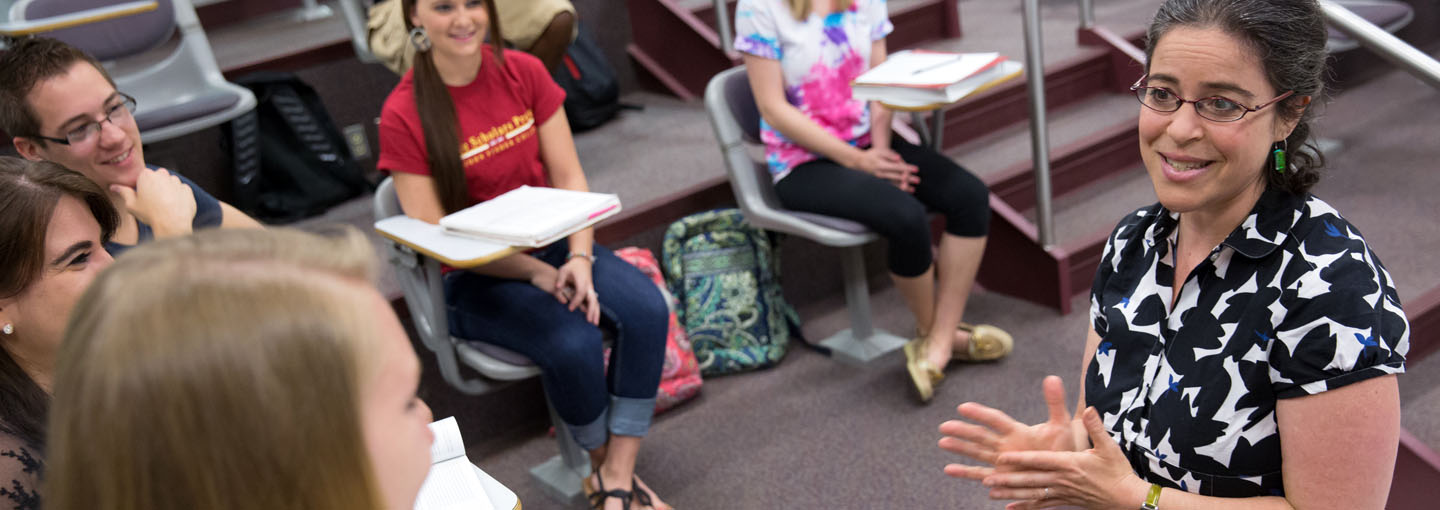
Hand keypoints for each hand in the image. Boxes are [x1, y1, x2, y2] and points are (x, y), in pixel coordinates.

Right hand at [110, 167, 195, 236]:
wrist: (172, 223)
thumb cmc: (150, 214)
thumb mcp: (131, 204)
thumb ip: (123, 192)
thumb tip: (114, 187)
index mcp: (147, 175)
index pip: (143, 177)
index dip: (143, 187)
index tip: (143, 197)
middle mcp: (163, 174)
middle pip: (158, 178)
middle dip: (156, 187)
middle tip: (153, 202)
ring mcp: (177, 181)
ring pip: (170, 184)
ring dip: (167, 191)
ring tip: (164, 206)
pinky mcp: (187, 189)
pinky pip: (181, 191)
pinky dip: (178, 197)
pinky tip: (174, 207)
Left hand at [555, 257, 599, 324]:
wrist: (582, 262)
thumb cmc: (571, 267)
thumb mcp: (564, 270)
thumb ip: (560, 279)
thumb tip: (557, 287)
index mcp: (582, 281)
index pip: (580, 293)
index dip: (576, 301)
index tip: (570, 309)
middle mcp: (589, 286)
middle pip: (592, 300)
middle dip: (591, 311)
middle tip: (589, 321)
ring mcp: (591, 289)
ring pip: (596, 302)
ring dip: (596, 313)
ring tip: (595, 324)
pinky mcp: (591, 292)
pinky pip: (594, 302)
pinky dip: (595, 310)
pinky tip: (594, 319)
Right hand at [853, 147, 918, 191]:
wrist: (859, 163)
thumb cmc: (871, 155)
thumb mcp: (879, 151)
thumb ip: (890, 154)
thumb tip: (899, 158)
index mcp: (881, 165)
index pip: (897, 167)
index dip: (907, 168)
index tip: (916, 169)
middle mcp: (880, 174)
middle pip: (896, 177)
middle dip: (908, 179)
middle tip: (918, 180)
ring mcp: (879, 180)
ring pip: (893, 184)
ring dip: (903, 187)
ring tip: (913, 189)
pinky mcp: (879, 183)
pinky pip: (889, 187)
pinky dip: (897, 190)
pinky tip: (904, 191)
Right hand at [939, 376, 1079, 481]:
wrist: (1064, 470)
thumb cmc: (1062, 447)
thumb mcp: (1060, 425)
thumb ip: (1055, 402)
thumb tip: (1053, 377)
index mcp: (1017, 431)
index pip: (996, 420)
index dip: (980, 414)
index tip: (963, 407)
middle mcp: (1005, 445)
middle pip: (981, 436)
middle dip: (963, 431)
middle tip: (944, 426)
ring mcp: (1001, 461)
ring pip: (976, 453)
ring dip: (960, 448)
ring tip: (942, 442)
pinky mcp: (1001, 477)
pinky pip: (980, 474)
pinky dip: (964, 473)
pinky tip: (948, 469)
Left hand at [982, 407, 1148, 509]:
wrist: (1127, 497)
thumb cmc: (1118, 471)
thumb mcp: (1109, 446)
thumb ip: (1096, 427)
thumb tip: (1089, 408)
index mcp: (1070, 464)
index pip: (1040, 461)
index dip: (1021, 459)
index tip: (1003, 458)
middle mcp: (1063, 479)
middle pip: (1031, 479)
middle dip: (1008, 479)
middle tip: (987, 478)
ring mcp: (1063, 492)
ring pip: (1032, 493)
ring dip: (1011, 492)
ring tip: (991, 491)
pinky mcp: (1066, 501)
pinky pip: (1042, 505)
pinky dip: (1025, 506)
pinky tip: (1010, 507)